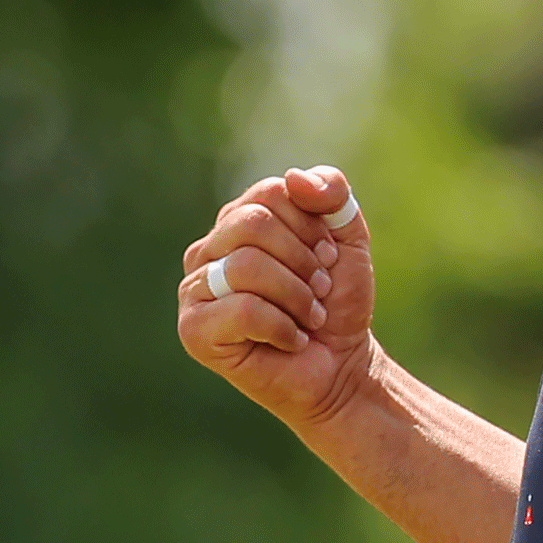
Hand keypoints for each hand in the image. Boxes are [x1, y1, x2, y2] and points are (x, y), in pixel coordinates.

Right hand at [177, 166, 377, 429]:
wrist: (341, 364)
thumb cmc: (337, 300)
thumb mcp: (348, 237)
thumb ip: (332, 194)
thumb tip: (293, 178)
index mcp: (236, 220)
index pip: (271, 193)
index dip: (311, 226)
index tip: (328, 257)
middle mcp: (207, 250)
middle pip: (253, 224)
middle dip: (302, 260)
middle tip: (319, 289)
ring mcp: (194, 290)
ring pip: (246, 266)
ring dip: (296, 295)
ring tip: (309, 317)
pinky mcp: (194, 331)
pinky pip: (241, 310)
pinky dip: (283, 326)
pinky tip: (292, 340)